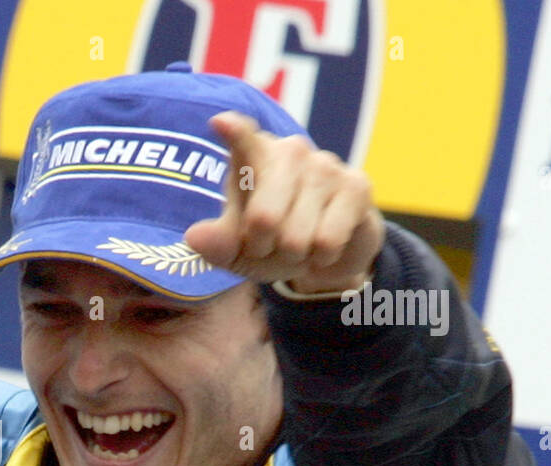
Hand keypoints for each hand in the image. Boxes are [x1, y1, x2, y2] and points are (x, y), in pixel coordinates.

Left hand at [184, 111, 383, 293]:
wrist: (327, 250)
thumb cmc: (272, 241)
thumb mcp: (237, 249)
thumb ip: (216, 243)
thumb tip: (194, 236)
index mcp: (251, 156)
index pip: (242, 139)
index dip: (234, 133)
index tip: (220, 122)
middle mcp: (289, 151)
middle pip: (264, 219)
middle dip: (262, 250)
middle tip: (268, 247)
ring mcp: (325, 164)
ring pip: (296, 238)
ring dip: (293, 258)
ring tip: (299, 246)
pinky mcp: (356, 185)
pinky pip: (327, 241)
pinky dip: (320, 258)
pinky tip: (324, 246)